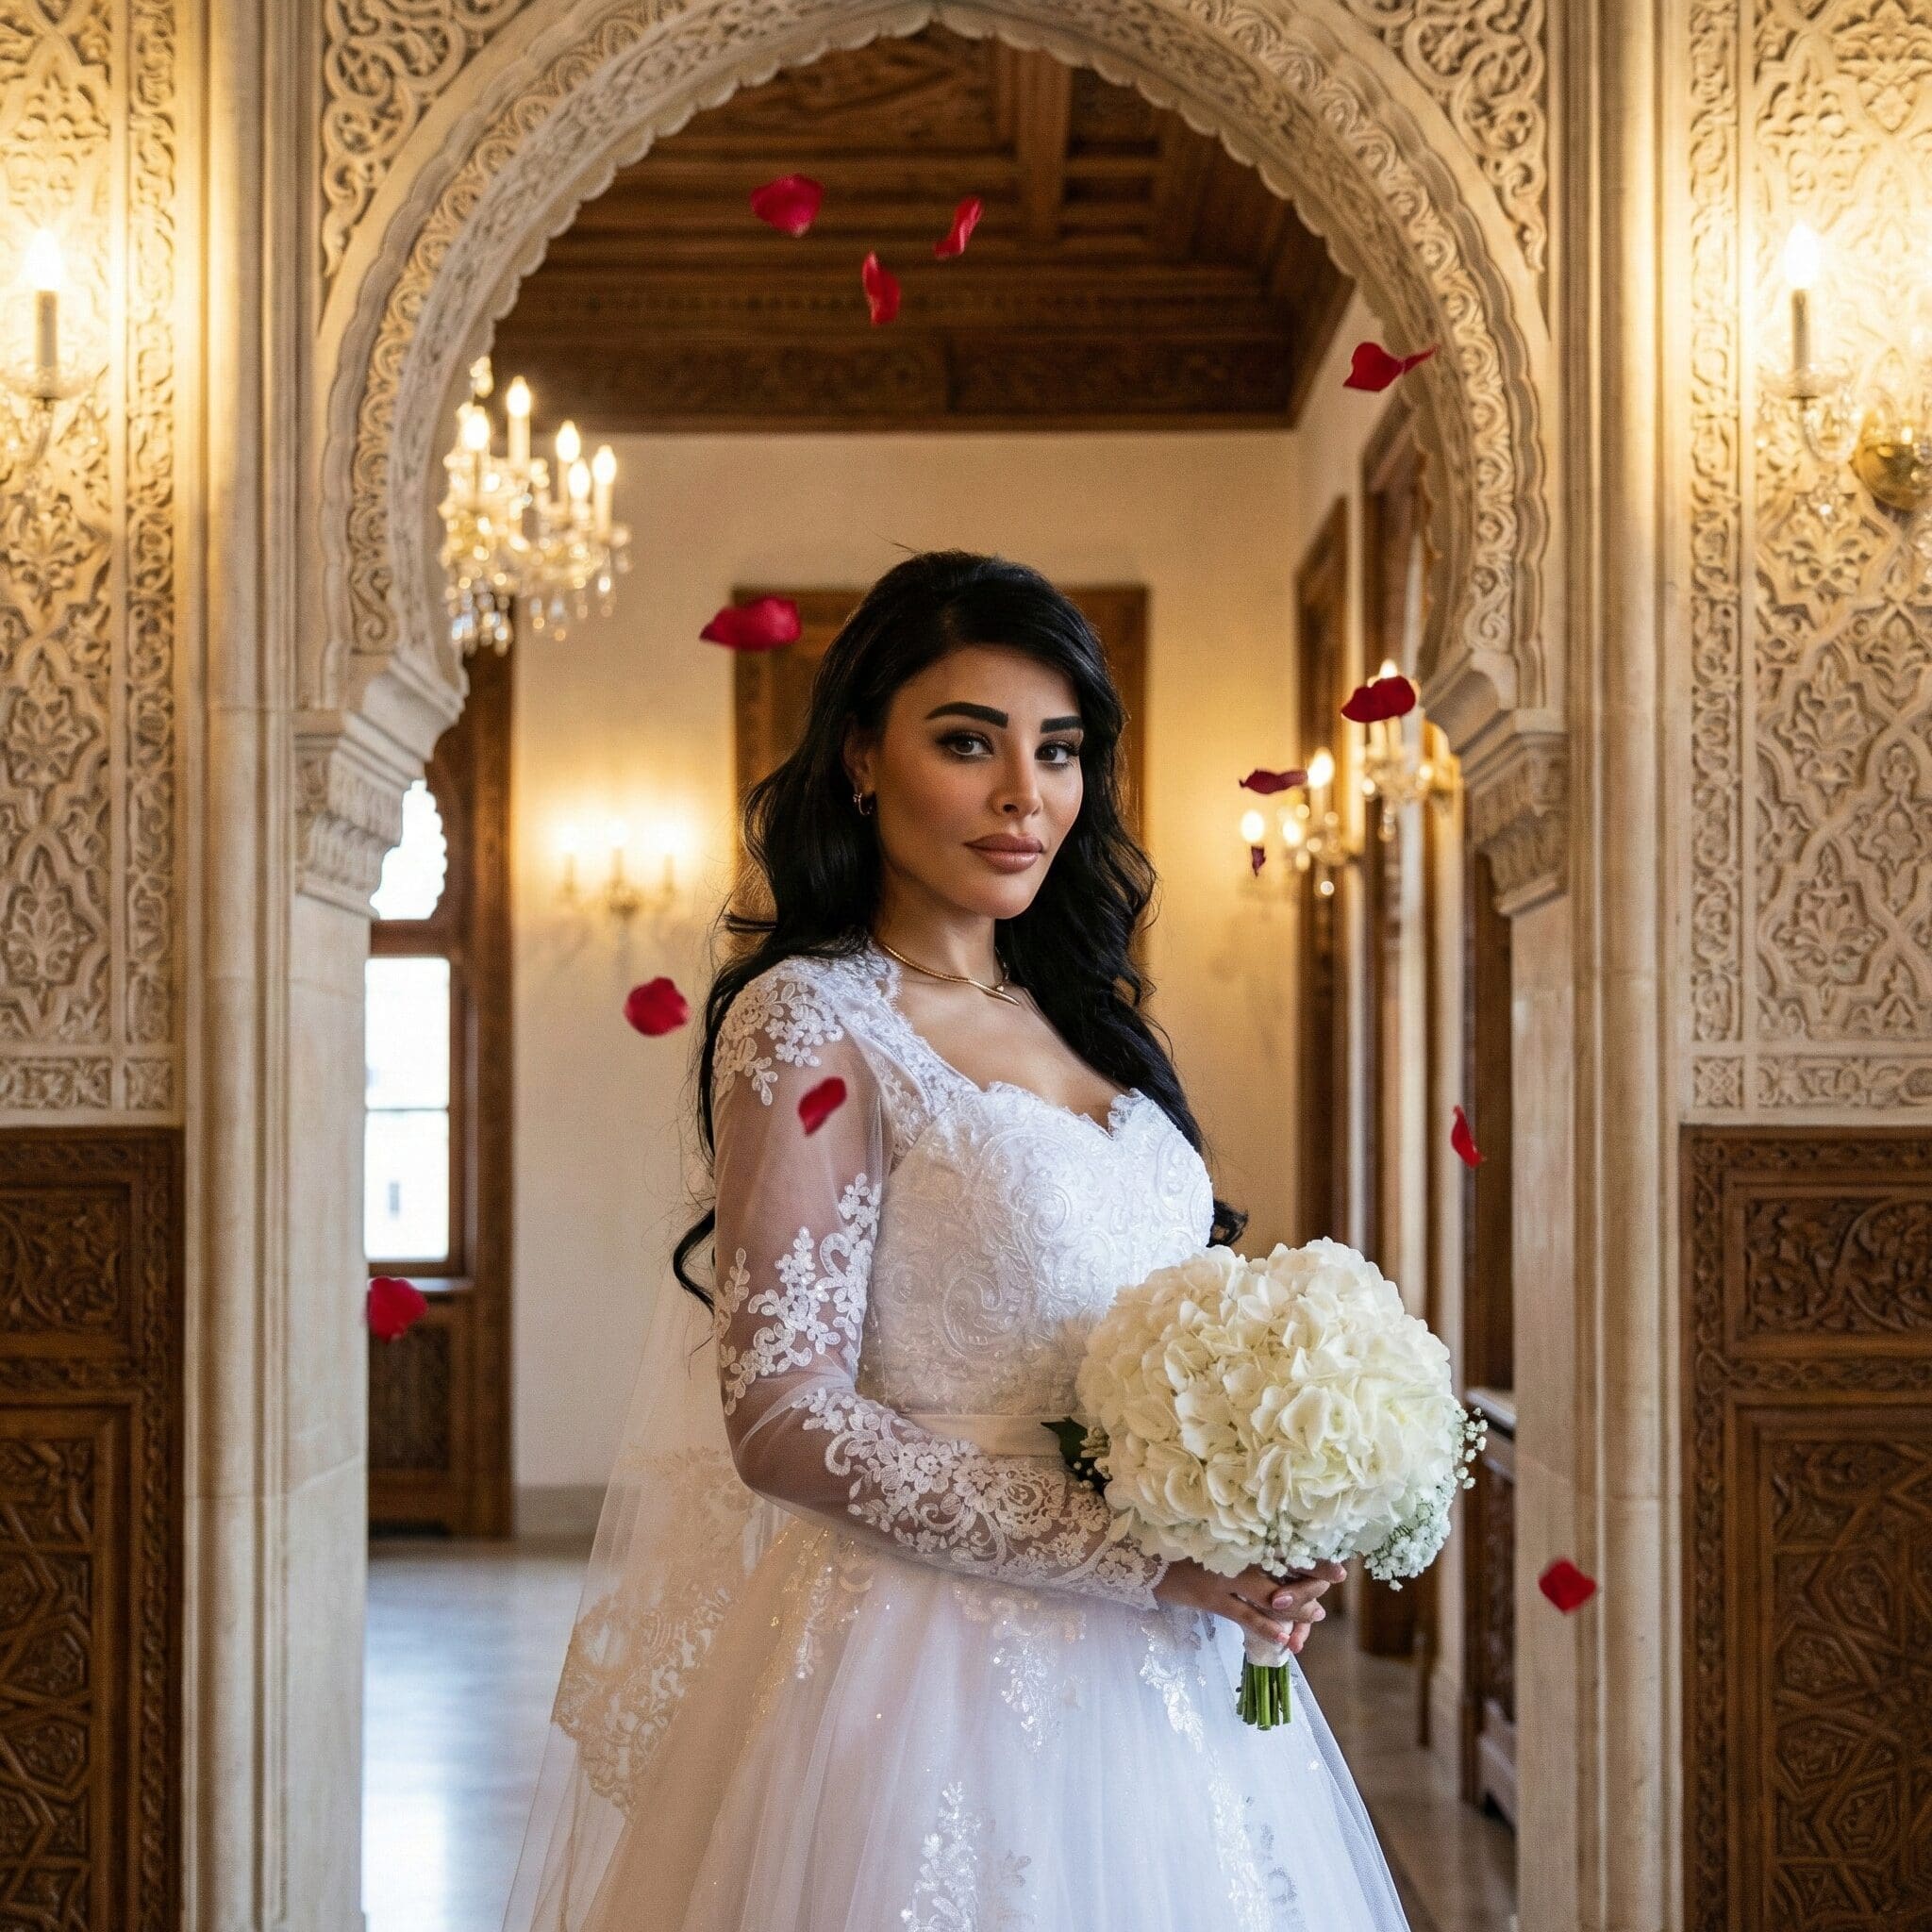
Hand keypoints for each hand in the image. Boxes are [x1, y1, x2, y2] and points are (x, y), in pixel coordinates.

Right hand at [1151, 1556, 1344, 1653]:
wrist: (1142, 1553)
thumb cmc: (1180, 1546)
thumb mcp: (1214, 1542)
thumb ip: (1244, 1550)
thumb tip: (1277, 1568)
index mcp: (1240, 1536)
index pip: (1284, 1544)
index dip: (1313, 1554)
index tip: (1338, 1564)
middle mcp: (1236, 1553)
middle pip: (1284, 1569)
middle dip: (1312, 1581)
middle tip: (1333, 1584)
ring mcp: (1225, 1576)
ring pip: (1270, 1596)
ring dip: (1296, 1608)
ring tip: (1315, 1616)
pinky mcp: (1210, 1597)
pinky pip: (1244, 1614)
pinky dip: (1265, 1627)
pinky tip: (1284, 1638)